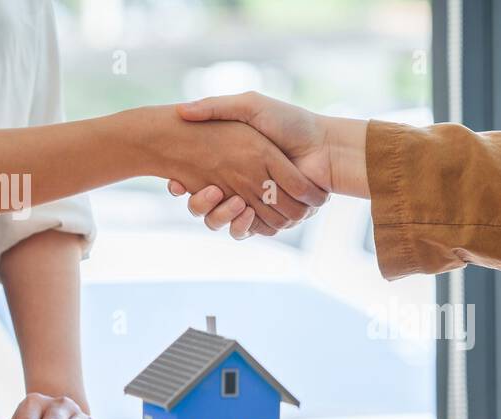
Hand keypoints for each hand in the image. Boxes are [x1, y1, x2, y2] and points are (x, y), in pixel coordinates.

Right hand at [147, 105, 327, 236]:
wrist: (324, 146)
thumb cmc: (289, 123)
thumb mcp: (249, 106)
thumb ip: (216, 107)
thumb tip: (181, 111)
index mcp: (234, 163)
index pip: (197, 181)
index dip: (182, 184)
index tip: (176, 181)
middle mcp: (243, 186)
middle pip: (206, 207)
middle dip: (199, 203)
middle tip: (200, 190)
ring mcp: (258, 204)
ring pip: (224, 222)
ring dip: (218, 215)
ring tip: (220, 196)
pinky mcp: (274, 218)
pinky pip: (250, 230)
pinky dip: (241, 224)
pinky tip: (240, 207)